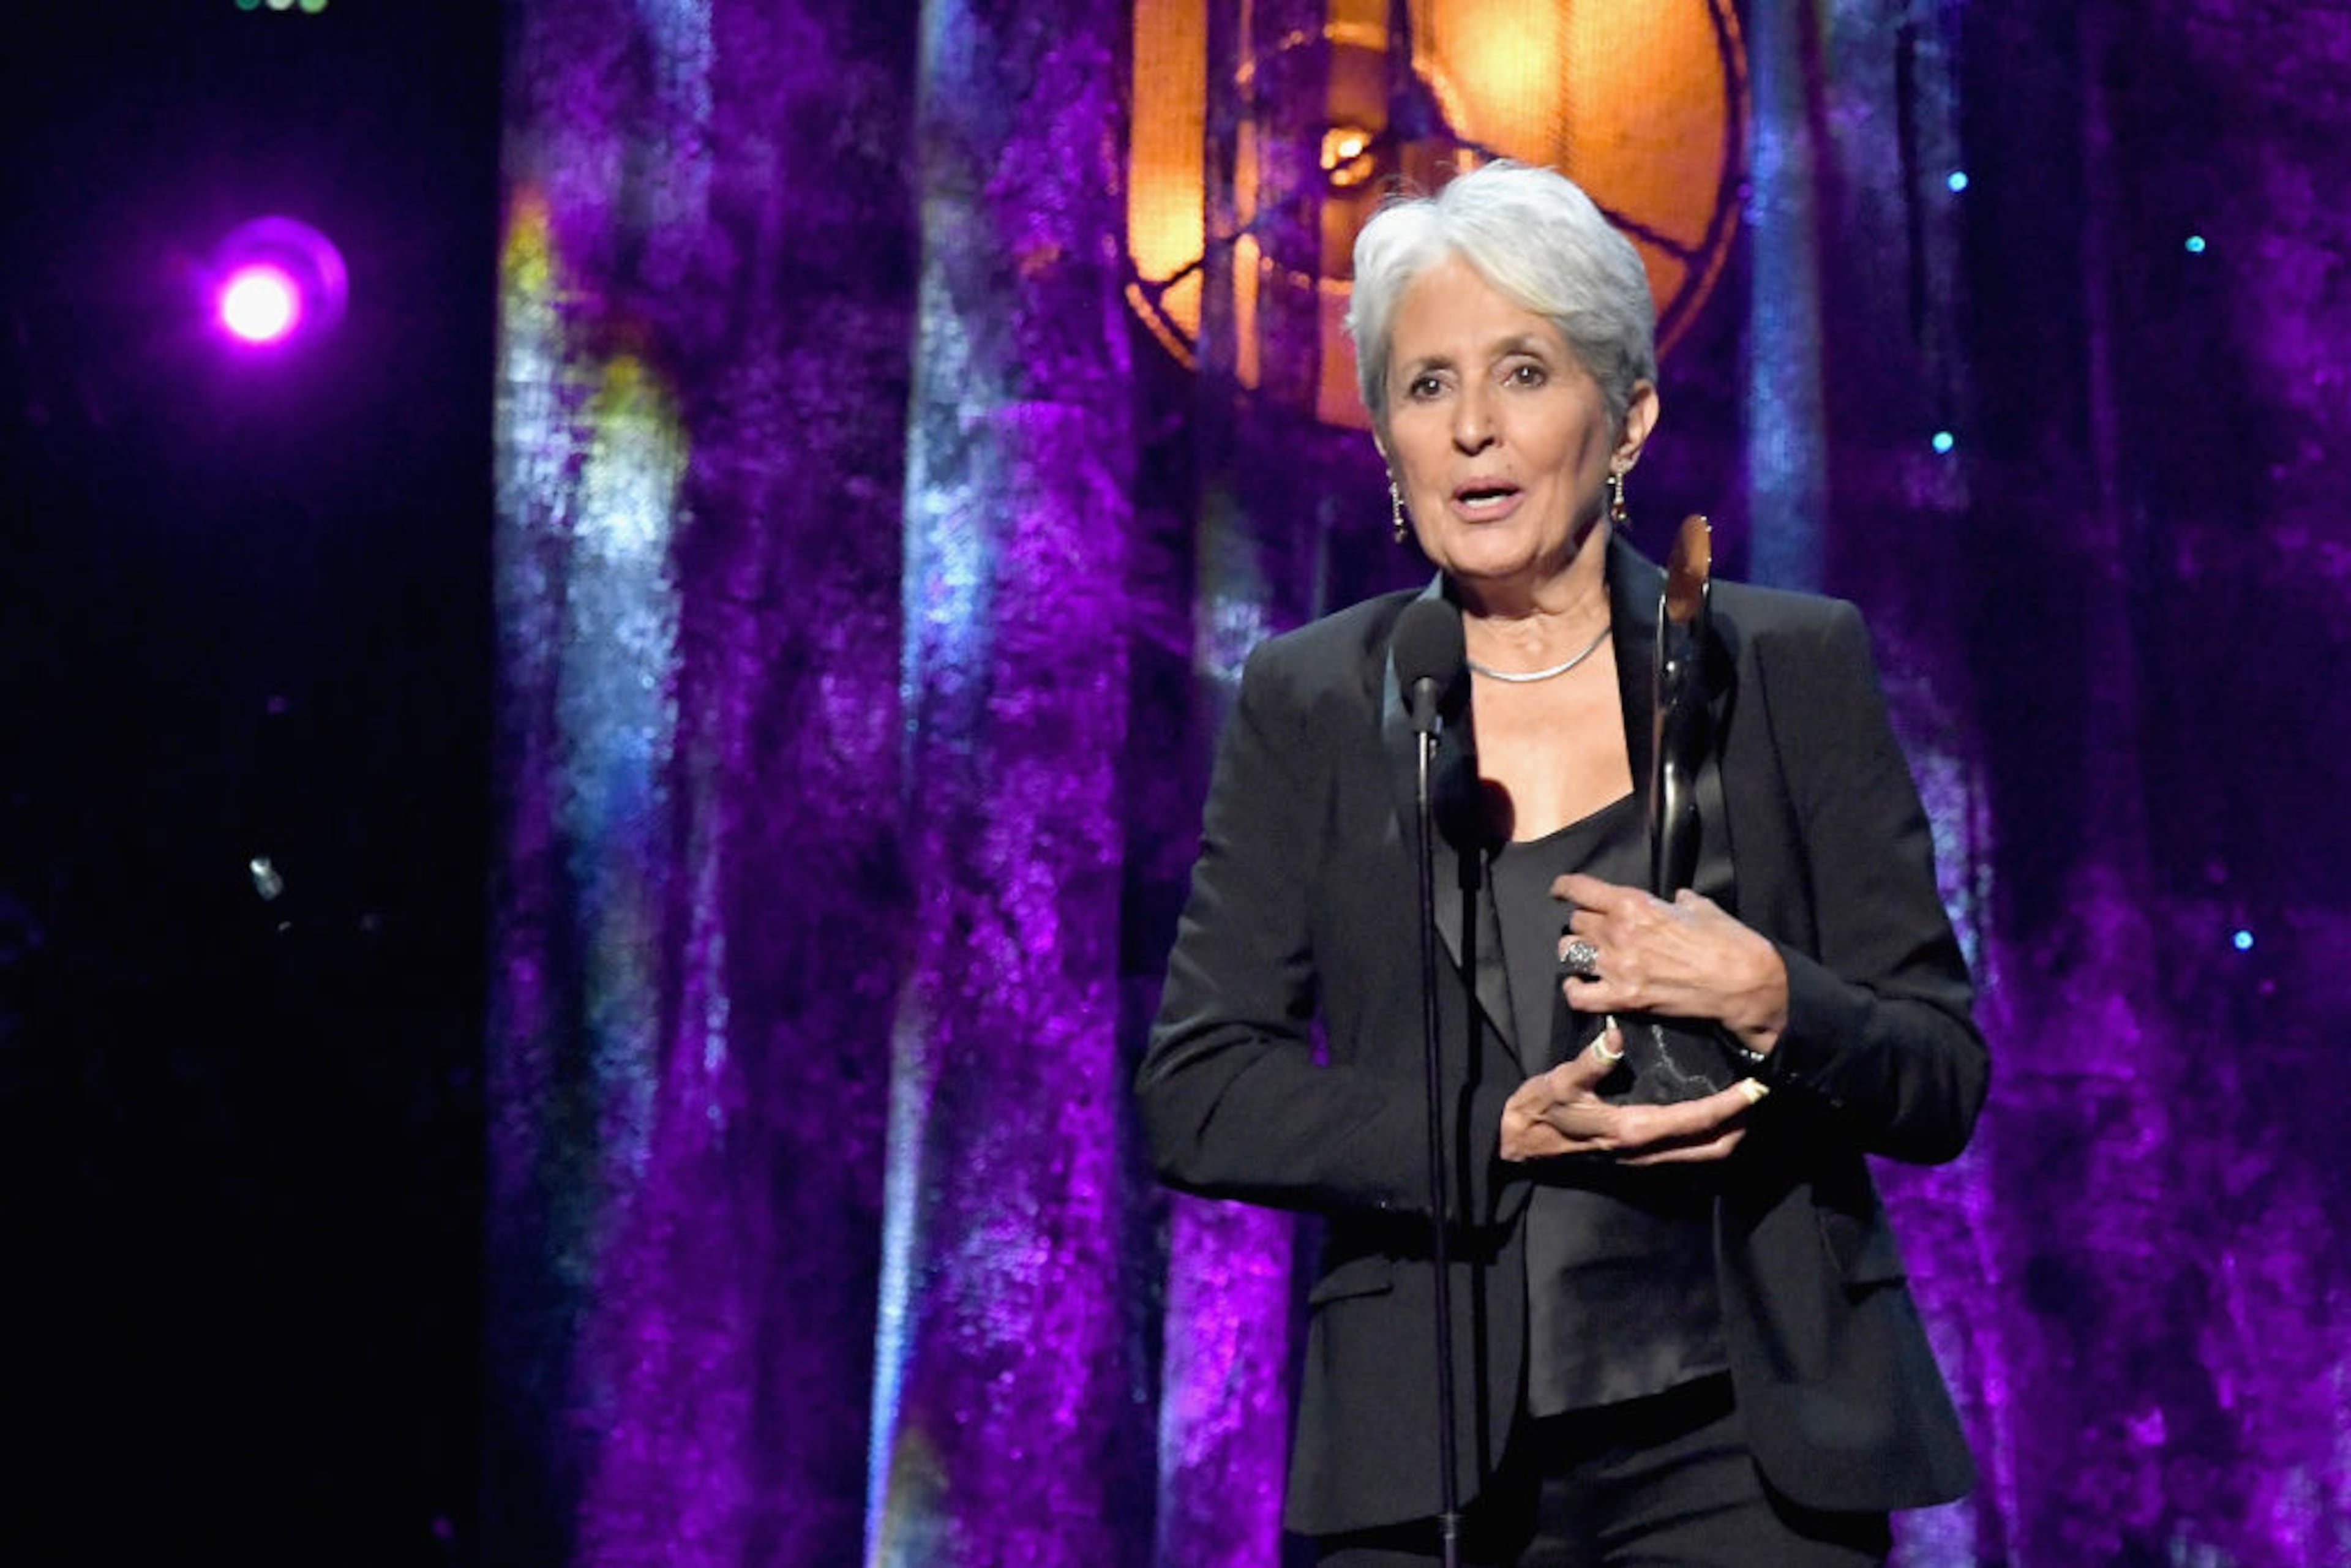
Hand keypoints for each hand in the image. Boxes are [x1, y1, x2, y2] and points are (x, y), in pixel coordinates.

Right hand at [1499, 1025, 1765, 1164]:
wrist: (1520, 1143)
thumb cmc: (1540, 1110)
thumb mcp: (1559, 1083)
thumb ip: (1589, 1062)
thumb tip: (1614, 1037)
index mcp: (1633, 1130)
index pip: (1697, 1120)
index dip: (1731, 1105)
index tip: (1755, 1086)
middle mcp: (1646, 1151)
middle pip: (1712, 1147)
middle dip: (1740, 1123)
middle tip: (1757, 1093)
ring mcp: (1643, 1159)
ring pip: (1703, 1155)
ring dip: (1728, 1132)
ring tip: (1741, 1104)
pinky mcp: (1638, 1157)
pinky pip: (1687, 1152)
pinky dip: (1707, 1137)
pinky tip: (1708, 1114)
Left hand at [1552, 873, 1789, 1055]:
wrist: (1743, 982)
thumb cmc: (1727, 940)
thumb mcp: (1701, 907)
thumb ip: (1680, 900)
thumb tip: (1676, 897)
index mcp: (1634, 903)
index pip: (1580, 889)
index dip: (1565, 888)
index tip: (1561, 890)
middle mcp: (1618, 932)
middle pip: (1576, 922)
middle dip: (1583, 924)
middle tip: (1595, 930)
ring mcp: (1618, 967)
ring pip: (1569, 953)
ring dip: (1575, 952)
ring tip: (1586, 955)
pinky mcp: (1624, 998)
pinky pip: (1578, 995)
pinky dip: (1574, 989)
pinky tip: (1580, 985)